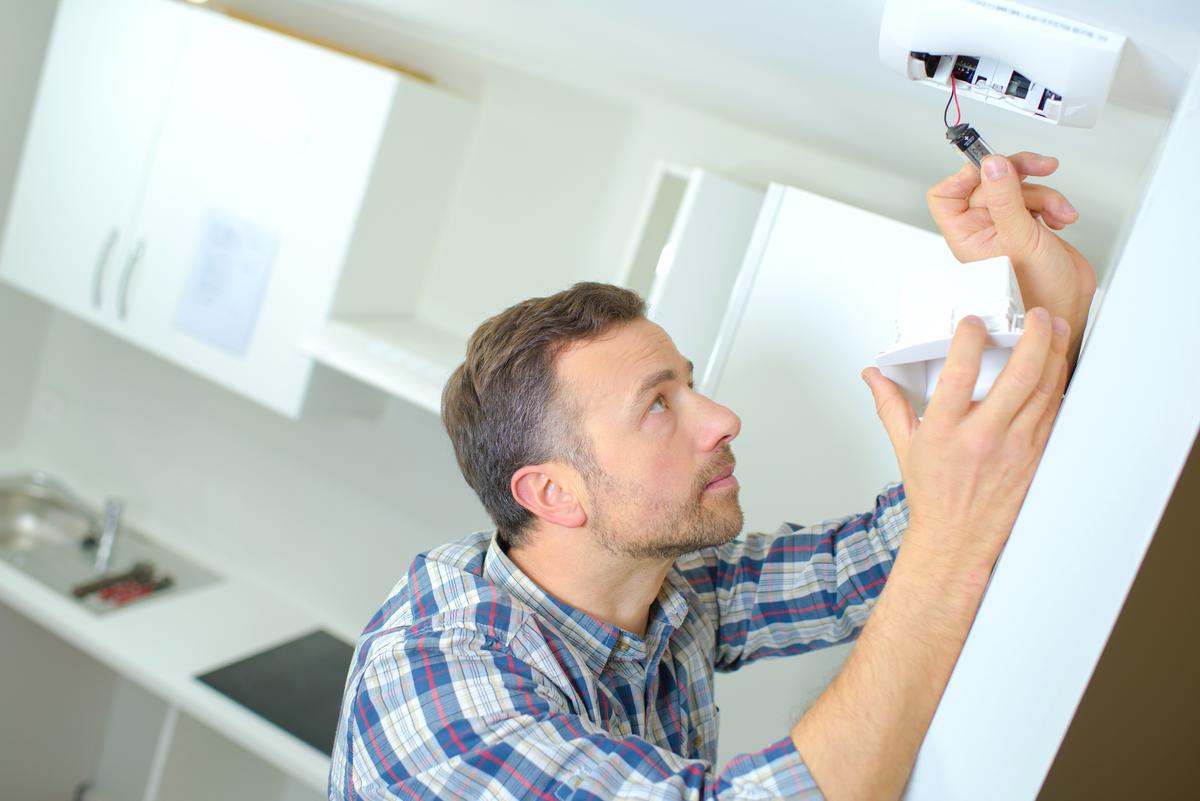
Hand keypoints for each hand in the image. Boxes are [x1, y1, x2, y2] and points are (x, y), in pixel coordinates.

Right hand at [862, 308, 1069, 577]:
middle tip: (1038, 315)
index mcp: (945, 431)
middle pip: (1019, 376)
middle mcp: (983, 438)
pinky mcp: (1036, 458)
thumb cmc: (934, 494)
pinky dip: (1058, 386)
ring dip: (1055, 355)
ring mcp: (1015, 448)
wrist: (959, 538)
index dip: (968, 340)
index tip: (972, 321)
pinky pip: (1054, 413)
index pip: (958, 374)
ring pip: (1045, 391)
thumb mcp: (904, 447)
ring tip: (1057, 329)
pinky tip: (1058, 368)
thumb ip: (891, 405)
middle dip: (1034, 337)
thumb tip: (874, 376)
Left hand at [926, 153, 1095, 362]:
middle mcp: (982, 228)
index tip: (990, 165)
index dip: (964, 175)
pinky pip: (1035, 197)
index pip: (946, 195)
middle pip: (988, 181)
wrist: (1068, 303)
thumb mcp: (1020, 238)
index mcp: (966, 234)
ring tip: (1056, 212)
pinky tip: (1060, 218)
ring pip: (1016, 187)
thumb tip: (993, 167)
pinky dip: (1052, 202)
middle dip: (1017, 175)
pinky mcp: (1028, 222)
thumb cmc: (1038, 290)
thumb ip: (1005, 199)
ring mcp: (1005, 224)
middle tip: (1037, 167)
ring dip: (1043, 194)